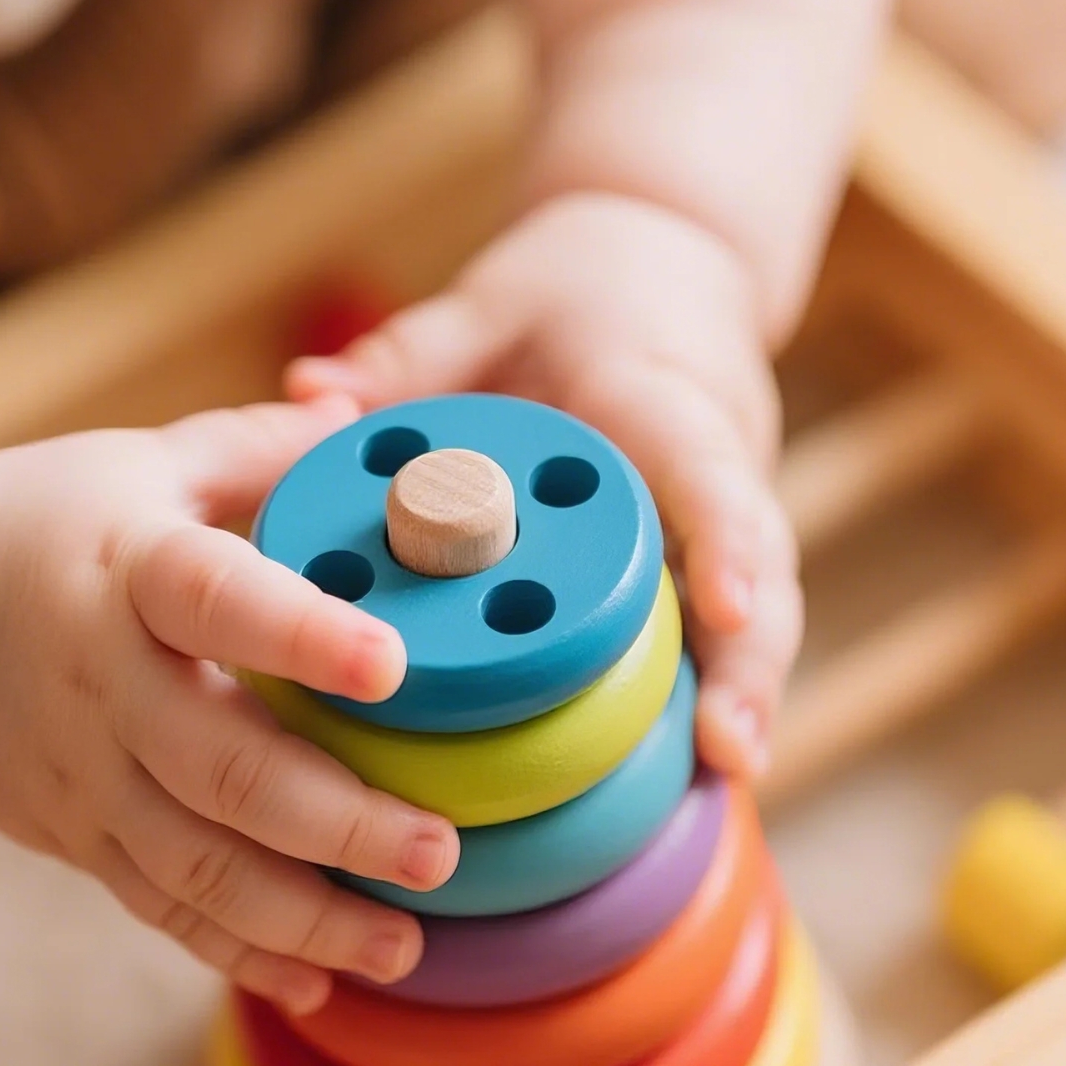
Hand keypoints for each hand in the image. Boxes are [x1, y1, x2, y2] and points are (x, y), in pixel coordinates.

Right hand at [0, 397, 458, 1014]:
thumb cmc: (49, 522)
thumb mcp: (142, 461)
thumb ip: (260, 450)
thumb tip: (373, 428)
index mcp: (126, 573)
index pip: (219, 600)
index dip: (303, 636)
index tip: (393, 667)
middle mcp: (101, 684)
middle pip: (226, 772)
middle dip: (340, 824)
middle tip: (442, 853)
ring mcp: (83, 777)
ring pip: (199, 868)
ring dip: (306, 918)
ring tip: (406, 946)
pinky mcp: (75, 837)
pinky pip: (160, 909)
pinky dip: (238, 955)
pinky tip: (318, 983)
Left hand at [288, 192, 800, 777]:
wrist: (653, 279)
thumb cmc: (564, 300)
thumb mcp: (483, 312)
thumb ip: (406, 359)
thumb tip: (309, 400)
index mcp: (658, 395)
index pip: (703, 466)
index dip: (720, 537)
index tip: (725, 603)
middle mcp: (713, 465)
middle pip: (755, 569)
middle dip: (746, 661)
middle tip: (727, 747)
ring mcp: (723, 525)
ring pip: (757, 616)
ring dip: (745, 699)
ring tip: (722, 782)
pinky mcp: (715, 566)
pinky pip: (725, 639)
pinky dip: (715, 704)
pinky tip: (697, 786)